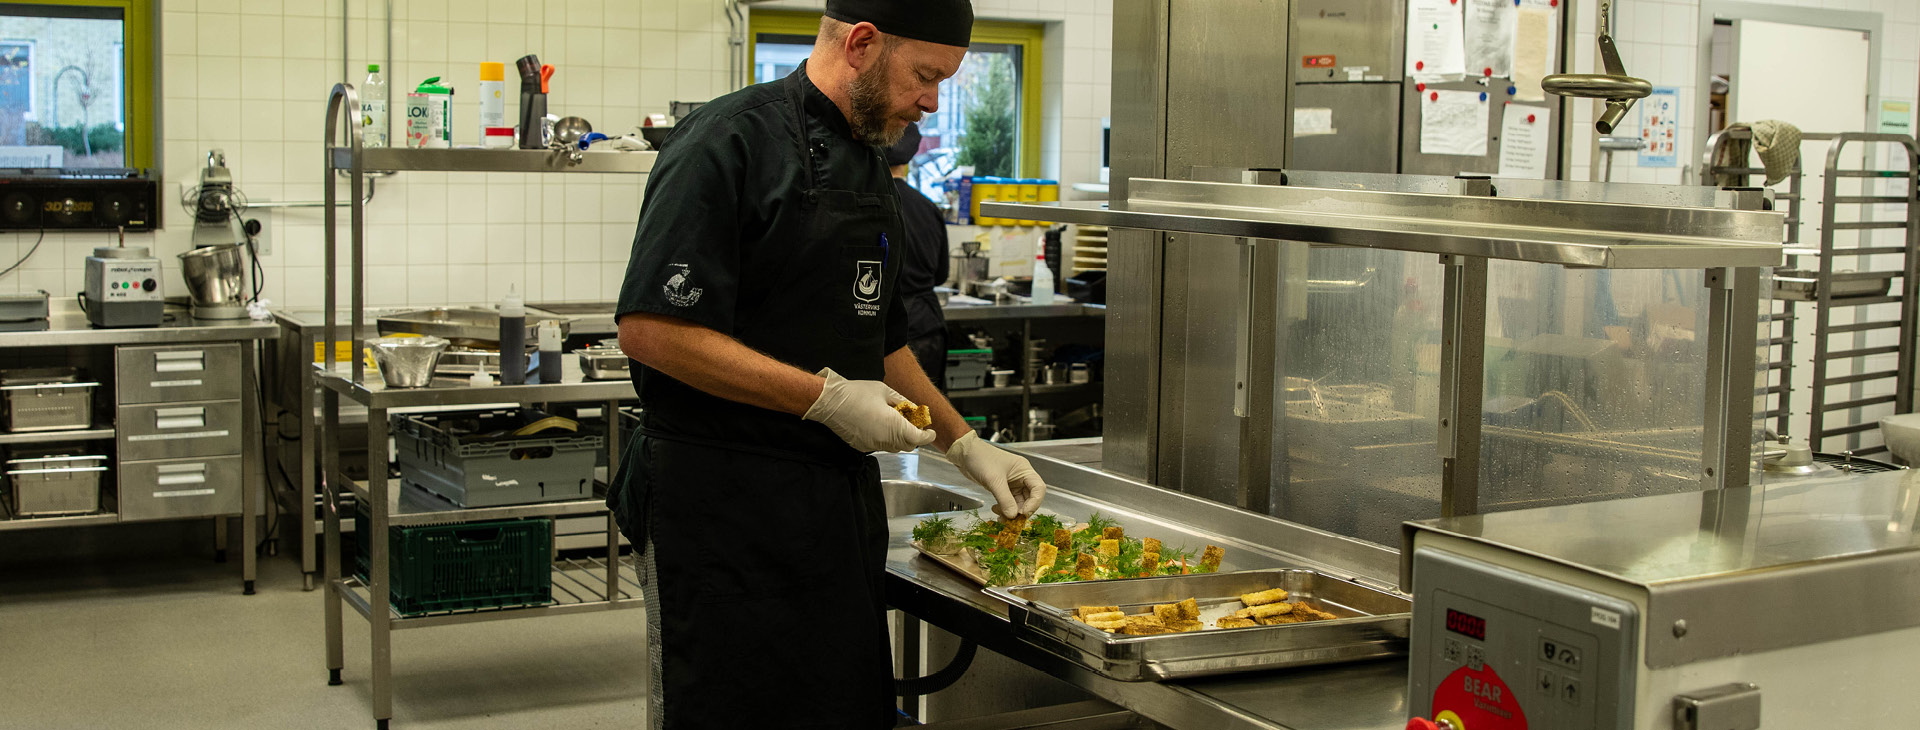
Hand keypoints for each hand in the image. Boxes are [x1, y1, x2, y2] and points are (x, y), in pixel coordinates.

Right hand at [802, 368, 936, 452]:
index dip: (927, 436)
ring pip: (894, 448)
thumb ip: (903, 402)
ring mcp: (873, 445)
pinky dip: (885, 439)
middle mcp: (884, 439)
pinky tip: (879, 426)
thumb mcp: (885, 391)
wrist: (830, 402)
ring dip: (899, 438)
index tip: (930, 431)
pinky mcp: (862, 447)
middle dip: (914, 437)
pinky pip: (880, 446)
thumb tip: (913, 409)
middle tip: (914, 425)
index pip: (918, 438)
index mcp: (893, 425)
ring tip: (895, 422)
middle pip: (907, 446)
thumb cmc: (857, 393)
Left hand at [944, 431, 1045, 518]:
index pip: (1038, 489)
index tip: (1023, 514)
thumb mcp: (994, 480)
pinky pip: (1008, 502)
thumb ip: (1004, 499)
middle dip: (1021, 510)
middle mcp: (1021, 477)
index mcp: (1024, 470)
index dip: (1034, 503)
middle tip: (1011, 520)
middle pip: (1030, 499)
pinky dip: (1004, 509)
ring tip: (1000, 516)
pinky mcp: (1003, 488)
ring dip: (1011, 512)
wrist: (965, 454)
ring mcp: (1012, 484)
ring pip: (1018, 503)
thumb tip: (1013, 516)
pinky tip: (996, 510)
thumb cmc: (981, 459)